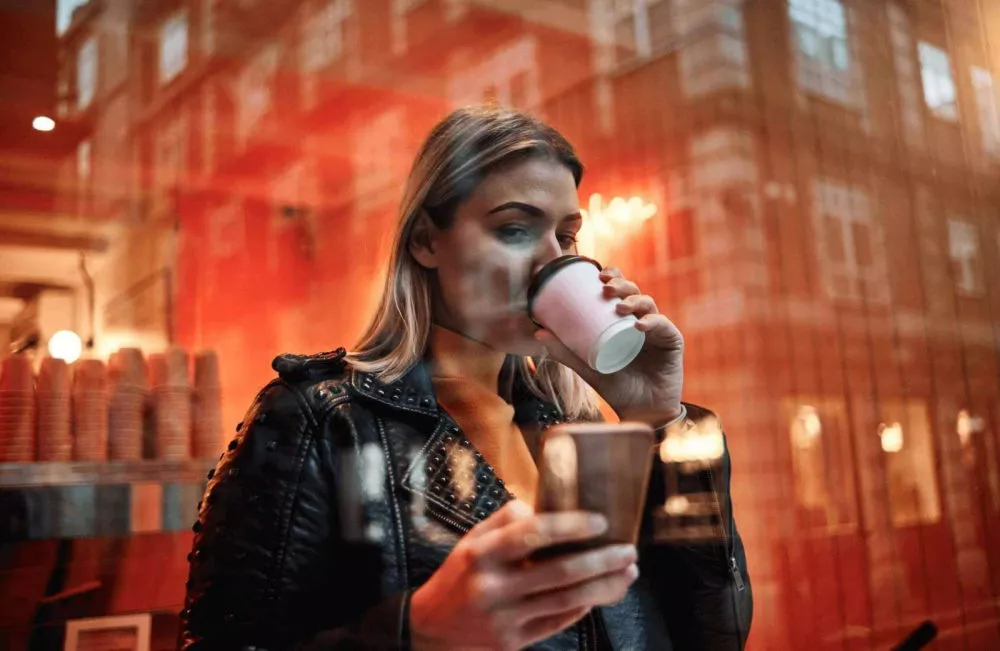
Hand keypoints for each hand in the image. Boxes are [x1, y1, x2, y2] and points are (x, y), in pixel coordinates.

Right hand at [410, 501, 638, 650]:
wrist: (431, 629)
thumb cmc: (458, 576)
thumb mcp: (471, 540)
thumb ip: (505, 521)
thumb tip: (542, 504)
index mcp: (481, 554)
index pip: (531, 535)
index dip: (570, 527)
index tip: (600, 521)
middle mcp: (493, 586)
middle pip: (559, 572)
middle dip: (602, 560)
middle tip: (628, 550)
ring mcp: (505, 618)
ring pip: (567, 601)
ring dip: (604, 586)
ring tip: (628, 572)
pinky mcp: (514, 641)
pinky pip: (559, 621)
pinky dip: (586, 606)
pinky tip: (603, 592)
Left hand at [535, 267, 683, 422]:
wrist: (640, 413)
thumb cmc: (616, 387)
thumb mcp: (587, 367)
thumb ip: (565, 351)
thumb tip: (537, 332)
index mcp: (624, 322)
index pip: (620, 292)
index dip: (613, 277)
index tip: (598, 274)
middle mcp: (642, 321)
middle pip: (635, 293)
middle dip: (622, 285)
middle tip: (606, 288)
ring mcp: (658, 331)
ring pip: (649, 305)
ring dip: (634, 301)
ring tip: (619, 307)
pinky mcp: (672, 342)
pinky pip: (664, 327)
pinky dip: (652, 322)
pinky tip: (639, 325)